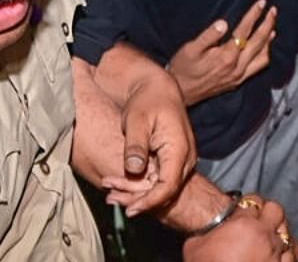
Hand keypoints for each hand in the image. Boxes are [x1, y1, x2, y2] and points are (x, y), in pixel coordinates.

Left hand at [71, 52, 195, 215]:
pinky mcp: (174, 160)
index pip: (168, 186)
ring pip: (164, 188)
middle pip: (166, 191)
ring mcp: (182, 160)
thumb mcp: (136, 120)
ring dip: (139, 194)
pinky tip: (122, 186)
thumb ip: (135, 145)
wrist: (157, 88)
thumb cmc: (147, 101)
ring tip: (112, 195)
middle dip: (140, 200)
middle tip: (112, 200)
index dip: (149, 201)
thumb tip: (133, 169)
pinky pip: (162, 180)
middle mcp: (186, 158)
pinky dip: (143, 185)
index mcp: (179, 148)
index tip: (130, 210)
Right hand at [168, 0, 277, 105]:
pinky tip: (264, 46)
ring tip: (271, 26)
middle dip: (268, 24)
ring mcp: (239, 76)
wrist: (181, 92)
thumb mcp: (190, 49)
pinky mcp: (238, 81)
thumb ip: (208, 36)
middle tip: (273, 10)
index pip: (245, 31)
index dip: (254, 15)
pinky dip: (264, 53)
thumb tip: (223, 23)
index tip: (261, 3)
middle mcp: (237, 67)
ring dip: (269, 40)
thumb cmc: (183, 68)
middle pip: (259, 42)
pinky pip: (258, 66)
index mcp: (226, 56)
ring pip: (263, 57)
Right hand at [183, 194, 297, 261]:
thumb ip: (203, 234)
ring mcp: (276, 252)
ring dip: (280, 233)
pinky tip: (284, 254)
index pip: (253, 201)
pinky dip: (289, 253)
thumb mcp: (194, 247)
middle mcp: (264, 235)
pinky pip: (293, 256)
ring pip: (288, 233)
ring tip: (272, 237)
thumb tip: (203, 232)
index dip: (247, 205)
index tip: (243, 210)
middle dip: (268, 212)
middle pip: (276, 210)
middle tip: (260, 219)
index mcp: (244, 224)